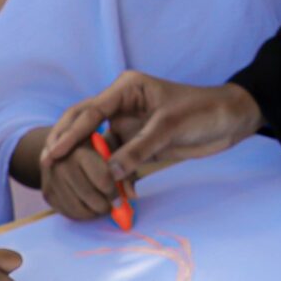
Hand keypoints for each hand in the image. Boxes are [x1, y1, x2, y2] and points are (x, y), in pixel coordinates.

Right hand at [39, 135, 120, 220]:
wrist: (64, 146)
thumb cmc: (97, 147)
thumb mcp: (115, 148)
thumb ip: (126, 169)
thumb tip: (132, 195)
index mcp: (80, 147)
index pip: (103, 178)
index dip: (114, 192)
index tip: (121, 200)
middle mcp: (61, 162)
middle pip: (89, 196)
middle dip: (105, 205)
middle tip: (114, 206)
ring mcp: (50, 179)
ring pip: (78, 208)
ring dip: (94, 212)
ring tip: (104, 207)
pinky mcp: (47, 193)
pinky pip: (68, 213)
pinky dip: (82, 215)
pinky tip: (90, 208)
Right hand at [45, 73, 261, 180]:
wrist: (230, 120)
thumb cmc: (204, 111)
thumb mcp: (170, 127)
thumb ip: (140, 148)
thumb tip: (111, 172)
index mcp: (126, 89)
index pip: (90, 111)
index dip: (70, 133)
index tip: (54, 153)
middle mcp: (122, 105)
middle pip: (84, 125)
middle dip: (67, 145)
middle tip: (49, 166)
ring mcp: (129, 126)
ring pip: (98, 146)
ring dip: (91, 166)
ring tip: (77, 184)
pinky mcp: (138, 144)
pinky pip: (116, 160)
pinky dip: (111, 175)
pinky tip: (108, 191)